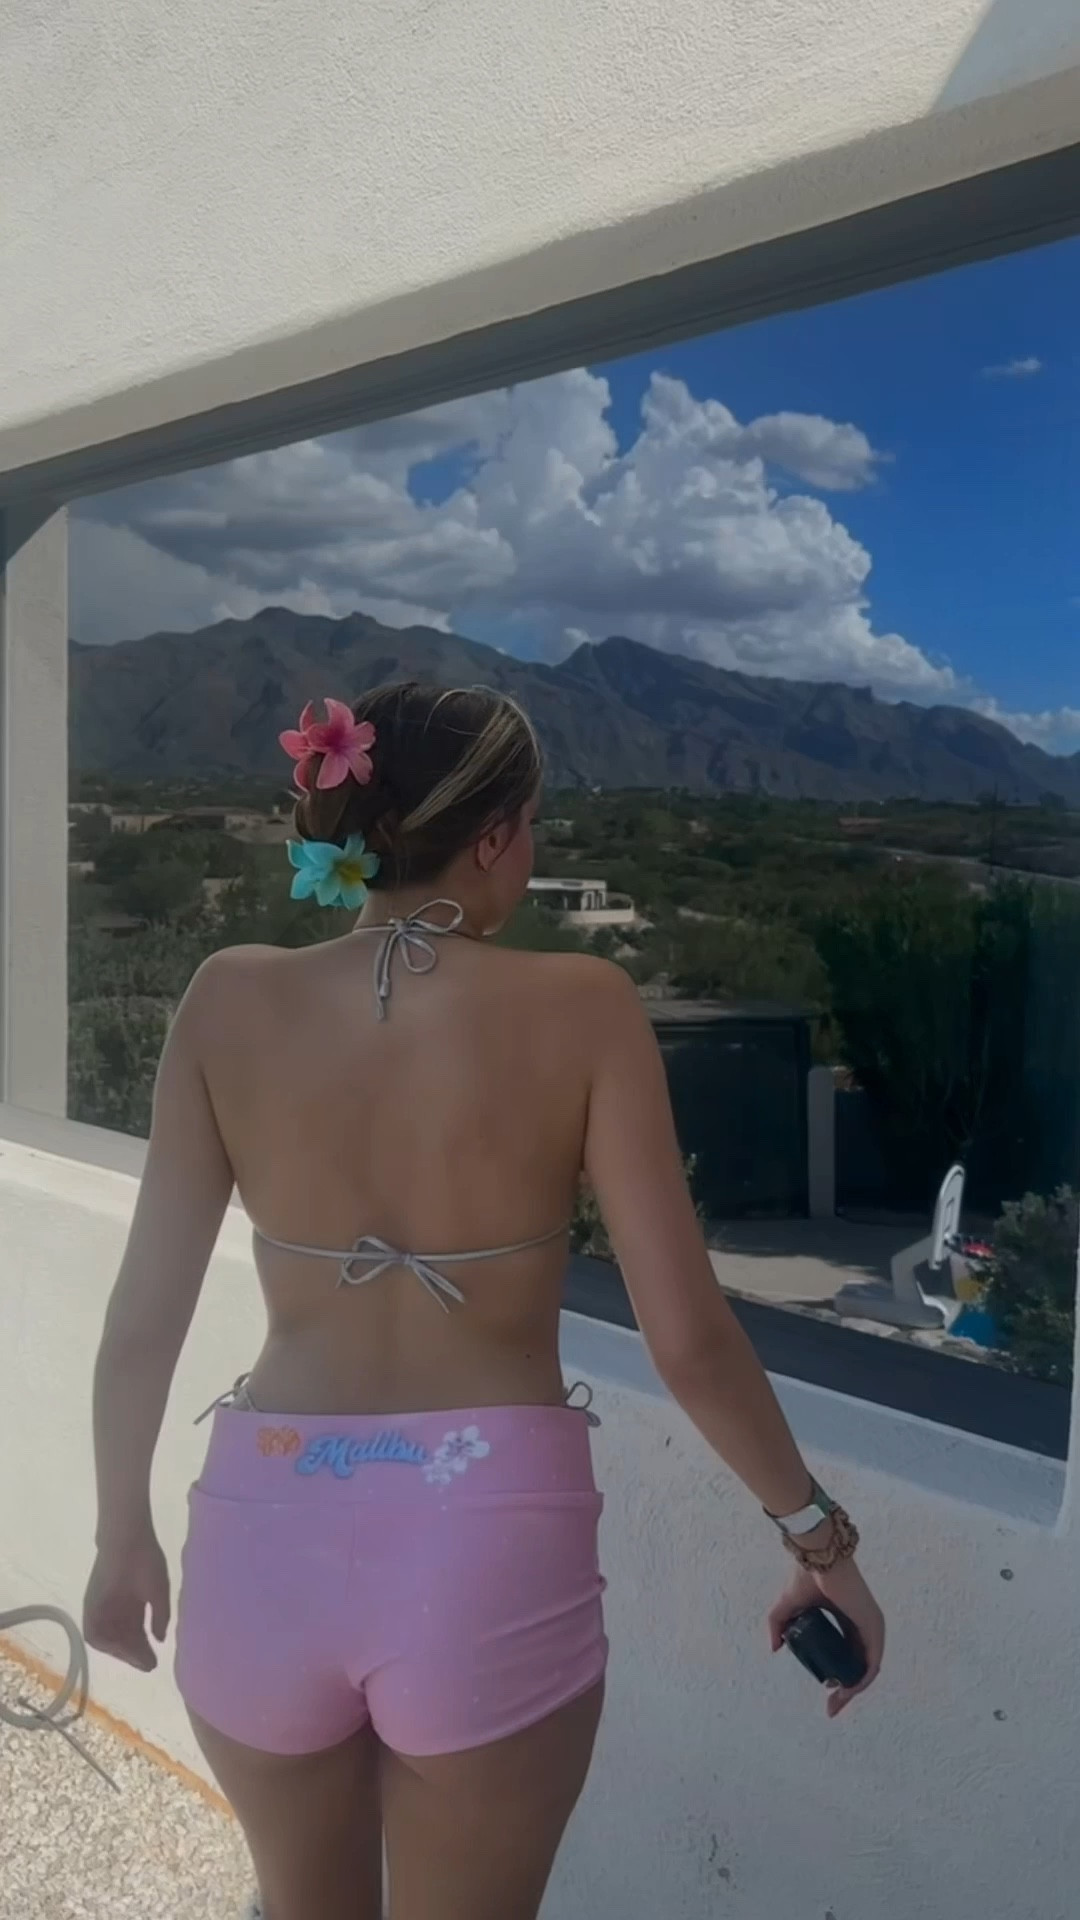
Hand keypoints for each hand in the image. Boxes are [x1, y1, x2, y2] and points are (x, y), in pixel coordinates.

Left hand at [83, 1529, 170, 1671]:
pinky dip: (106, 1643)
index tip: (154, 1661)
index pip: (136, 1634)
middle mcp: (115, 1610)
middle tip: (148, 1664)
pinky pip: (95, 1632)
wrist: (127, 1539)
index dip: (144, 1649)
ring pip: (109, 1639)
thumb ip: (160, 1616)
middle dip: (134, 1654)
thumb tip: (160, 1638)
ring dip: (121, 1651)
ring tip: (136, 1657)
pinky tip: (120, 1648)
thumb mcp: (159, 1591)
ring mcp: (101, 1608)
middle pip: (122, 1639)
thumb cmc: (146, 1560)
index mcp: (132, 1604)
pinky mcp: (91, 1605)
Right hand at [768, 1558, 884, 1717]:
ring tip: (835, 1702)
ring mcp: (871, 1627)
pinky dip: (862, 1679)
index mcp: (848, 1621)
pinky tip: (848, 1690)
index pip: (848, 1656)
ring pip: (867, 1668)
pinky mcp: (874, 1626)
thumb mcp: (787, 1607)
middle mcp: (863, 1626)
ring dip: (853, 1689)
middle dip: (846, 1691)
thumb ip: (779, 1626)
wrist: (818, 1557)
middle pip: (859, 1666)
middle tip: (830, 1708)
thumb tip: (774, 1649)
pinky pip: (872, 1661)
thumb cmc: (806, 1576)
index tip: (826, 1695)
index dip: (839, 1678)